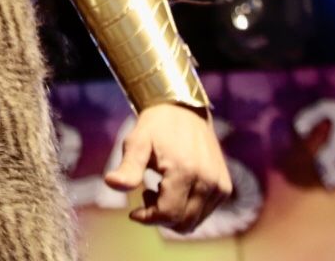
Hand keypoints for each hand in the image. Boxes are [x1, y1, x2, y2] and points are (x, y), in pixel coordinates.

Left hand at [104, 103, 231, 232]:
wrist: (185, 110)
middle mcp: (207, 180)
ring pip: (193, 222)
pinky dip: (186, 210)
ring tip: (159, 188)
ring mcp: (219, 185)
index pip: (169, 214)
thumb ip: (127, 167)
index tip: (134, 210)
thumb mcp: (137, 142)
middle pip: (182, 224)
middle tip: (147, 193)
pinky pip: (203, 214)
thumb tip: (110, 183)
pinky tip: (174, 188)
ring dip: (173, 215)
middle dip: (160, 217)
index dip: (148, 218)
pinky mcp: (224, 187)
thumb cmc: (156, 126)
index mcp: (185, 170)